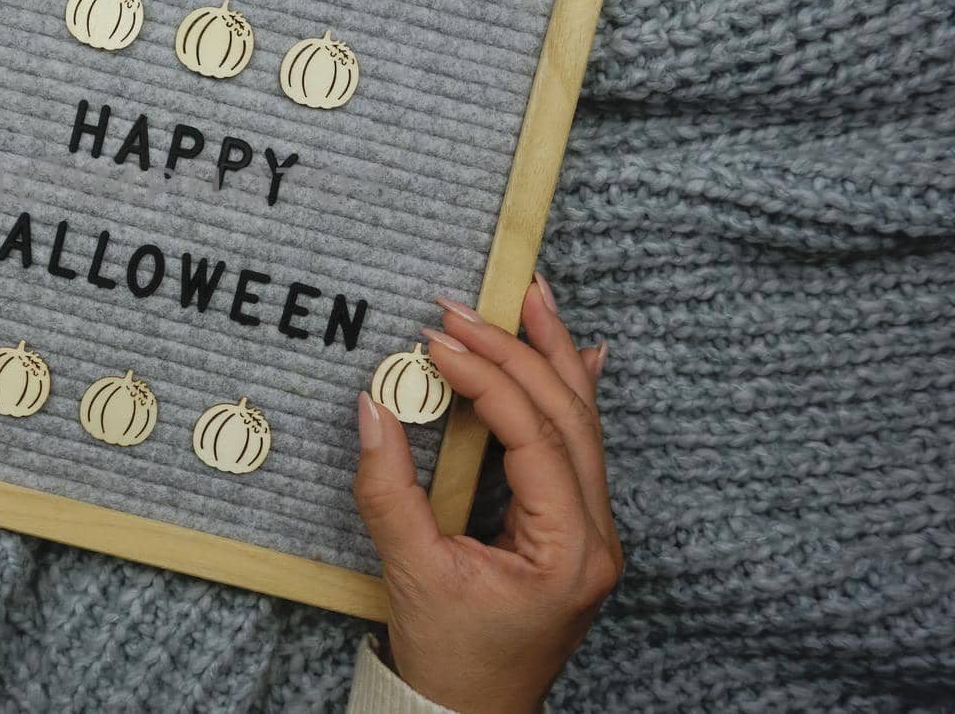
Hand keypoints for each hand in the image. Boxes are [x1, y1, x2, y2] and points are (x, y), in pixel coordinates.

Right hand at [352, 273, 621, 713]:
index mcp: (567, 549)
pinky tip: (576, 351)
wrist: (472, 710)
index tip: (436, 342)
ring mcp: (594, 530)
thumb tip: (372, 405)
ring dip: (553, 356)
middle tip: (472, 303)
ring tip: (531, 296)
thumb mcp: (409, 571)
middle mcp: (597, 535)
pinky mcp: (575, 526)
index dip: (485, 379)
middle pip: (570, 417)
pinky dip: (569, 392)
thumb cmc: (449, 653)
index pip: (532, 435)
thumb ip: (387, 487)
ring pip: (582, 423)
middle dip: (522, 350)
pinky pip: (579, 445)